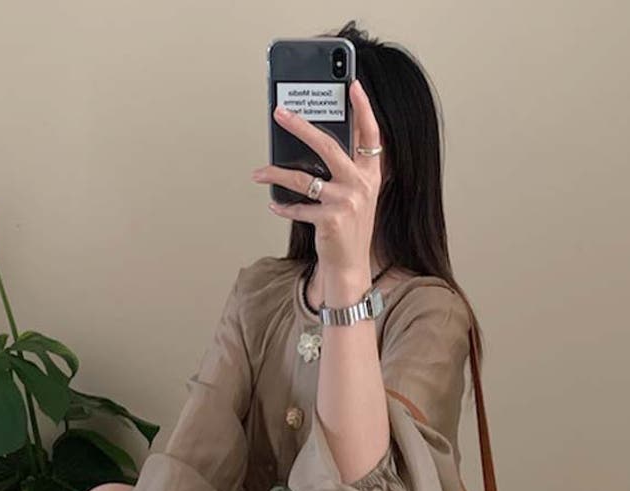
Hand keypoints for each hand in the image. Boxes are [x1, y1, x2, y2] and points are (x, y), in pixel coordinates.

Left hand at [252, 78, 381, 280]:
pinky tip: (274, 203)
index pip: (370, 135)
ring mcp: (346, 202)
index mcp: (370, 174)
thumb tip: (311, 142)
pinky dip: (283, 206)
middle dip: (300, 126)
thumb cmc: (348, 228)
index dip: (364, 109)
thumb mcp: (354, 196)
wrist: (350, 266)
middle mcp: (361, 185)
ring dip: (276, 173)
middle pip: (328, 145)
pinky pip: (298, 206)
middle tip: (280, 113)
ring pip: (304, 177)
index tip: (353, 85)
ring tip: (259, 172)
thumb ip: (344, 170)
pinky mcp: (331, 220)